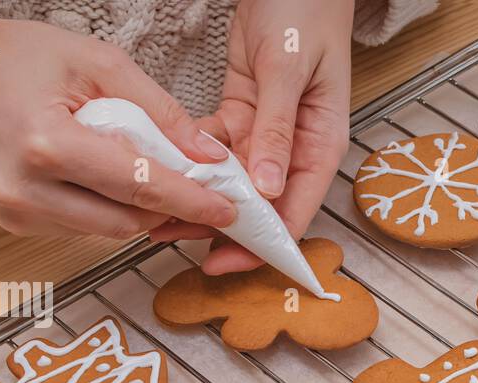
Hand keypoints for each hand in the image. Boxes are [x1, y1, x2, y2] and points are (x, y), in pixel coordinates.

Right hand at [0, 9, 238, 238]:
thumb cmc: (8, 58)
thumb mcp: (94, 63)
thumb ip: (159, 110)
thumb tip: (207, 154)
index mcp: (46, 145)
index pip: (140, 186)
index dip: (191, 201)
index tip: (227, 210)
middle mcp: (27, 191)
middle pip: (128, 220)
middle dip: (172, 210)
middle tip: (204, 192)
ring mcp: (17, 213)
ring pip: (108, 231)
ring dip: (142, 211)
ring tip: (160, 179)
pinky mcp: (15, 223)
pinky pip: (82, 227)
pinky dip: (108, 209)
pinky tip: (114, 181)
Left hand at [150, 0, 353, 273]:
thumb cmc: (304, 12)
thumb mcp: (288, 70)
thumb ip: (278, 130)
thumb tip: (267, 189)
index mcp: (321, 144)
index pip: (295, 211)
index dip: (261, 244)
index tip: (225, 263)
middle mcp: (296, 147)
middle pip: (260, 205)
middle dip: (220, 227)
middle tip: (174, 239)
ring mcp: (269, 133)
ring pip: (233, 182)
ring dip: (198, 196)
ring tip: (156, 212)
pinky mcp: (244, 114)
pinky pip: (215, 149)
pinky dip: (191, 160)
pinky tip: (162, 168)